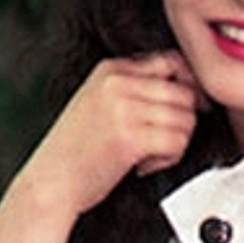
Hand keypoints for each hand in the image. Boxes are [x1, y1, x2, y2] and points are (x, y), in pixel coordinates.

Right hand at [17, 51, 205, 221]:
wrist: (51, 181)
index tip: (192, 104)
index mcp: (111, 70)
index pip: (171, 61)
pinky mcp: (131, 138)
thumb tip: (183, 87)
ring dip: (175, 143)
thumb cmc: (75, 149)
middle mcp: (118, 84)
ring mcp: (124, 109)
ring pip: (185, 118)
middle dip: (182, 120)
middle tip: (161, 139)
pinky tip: (146, 164)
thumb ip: (133, 87)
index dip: (189, 84)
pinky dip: (169, 158)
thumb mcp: (98, 101)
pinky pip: (177, 141)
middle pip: (184, 92)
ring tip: (149, 154)